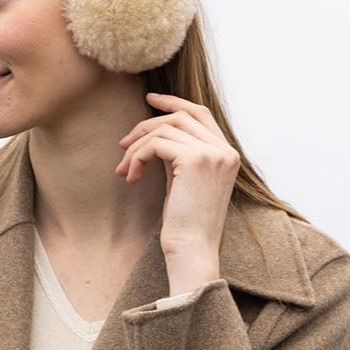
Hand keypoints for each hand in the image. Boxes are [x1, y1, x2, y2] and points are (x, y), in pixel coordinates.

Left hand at [115, 92, 240, 279]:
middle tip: (122, 144)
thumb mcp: (184, 181)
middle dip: (146, 125)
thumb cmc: (186, 223)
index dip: (174, 102)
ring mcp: (213, 153)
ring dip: (136, 147)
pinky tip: (132, 177)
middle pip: (180, 116)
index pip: (200, 114)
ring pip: (164, 129)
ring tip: (125, 170)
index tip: (150, 99)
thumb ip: (178, 153)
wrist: (192, 249)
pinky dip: (137, 157)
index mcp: (228, 154)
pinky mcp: (195, 160)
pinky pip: (156, 144)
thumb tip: (153, 133)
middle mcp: (225, 150)